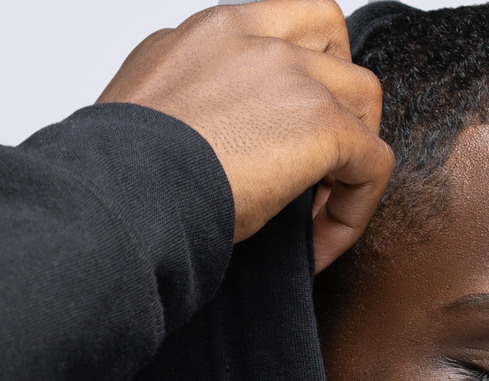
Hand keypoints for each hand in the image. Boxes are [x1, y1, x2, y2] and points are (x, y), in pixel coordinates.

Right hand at [100, 0, 392, 272]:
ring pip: (362, 95)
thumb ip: (183, 107)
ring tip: (320, 206)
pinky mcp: (320, 123)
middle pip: (329, 37)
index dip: (290, 77)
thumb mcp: (145, 116)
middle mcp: (251, 36)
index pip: (274, 26)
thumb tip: (199, 142)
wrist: (119, 196)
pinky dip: (355, 208)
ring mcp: (290, 73)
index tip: (271, 139)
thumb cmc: (116, 176)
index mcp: (207, 31)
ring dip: (352, 150)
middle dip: (334, 93)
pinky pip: (372, 162)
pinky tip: (322, 246)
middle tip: (314, 156)